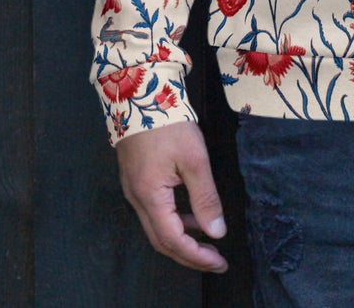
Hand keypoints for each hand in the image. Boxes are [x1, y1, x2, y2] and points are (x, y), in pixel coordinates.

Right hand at [114, 118, 228, 272]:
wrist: (140, 92)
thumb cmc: (169, 124)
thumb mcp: (194, 159)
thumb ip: (205, 197)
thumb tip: (216, 231)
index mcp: (149, 197)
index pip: (173, 241)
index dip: (196, 256)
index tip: (219, 261)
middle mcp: (136, 200)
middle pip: (161, 241)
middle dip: (190, 255)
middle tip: (216, 260)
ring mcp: (133, 190)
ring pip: (157, 228)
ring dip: (182, 238)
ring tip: (209, 238)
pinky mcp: (136, 180)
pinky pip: (154, 213)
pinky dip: (174, 221)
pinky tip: (191, 214)